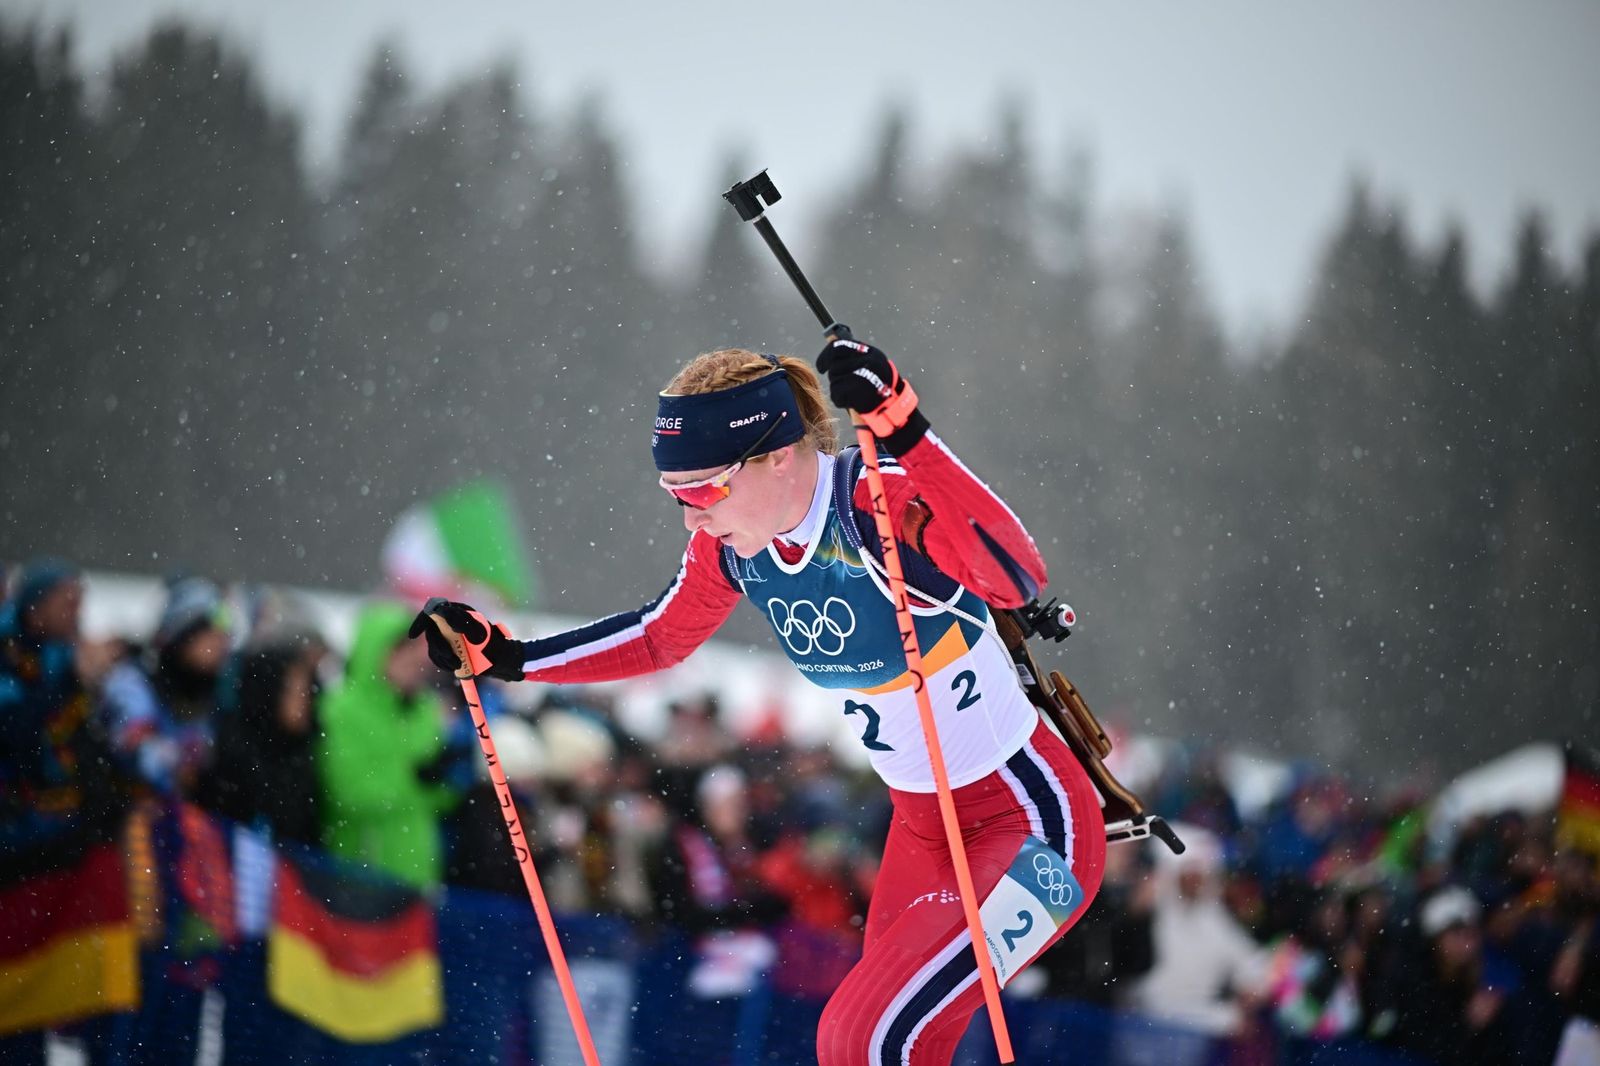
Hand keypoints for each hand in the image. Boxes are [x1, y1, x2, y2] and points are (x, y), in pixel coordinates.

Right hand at [407, 599, 523, 681]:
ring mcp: (449, 636)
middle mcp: (451, 623)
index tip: (414, 635)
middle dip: (439, 647)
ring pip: (433, 646)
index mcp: (458, 612)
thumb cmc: (494, 643)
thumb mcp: (481, 631)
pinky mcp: (449, 650)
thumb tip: (443, 613)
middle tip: (453, 659)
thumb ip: (462, 621)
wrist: (503, 660)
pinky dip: (444, 663)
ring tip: (459, 665)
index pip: (432, 610)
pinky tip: (455, 667)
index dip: (420, 621)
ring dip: (443, 658)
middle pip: (431, 631)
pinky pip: (438, 657)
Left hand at [816, 337, 928, 448]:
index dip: (825, 357)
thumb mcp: (869, 366)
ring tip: (853, 396)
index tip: (821, 368)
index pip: (839, 347)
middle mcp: (869, 360)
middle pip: (834, 367)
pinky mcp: (860, 390)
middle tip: (846, 386)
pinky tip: (853, 403)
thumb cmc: (878, 389)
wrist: (894, 410)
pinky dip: (841, 401)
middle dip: (836, 379)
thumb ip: (852, 356)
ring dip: (839, 391)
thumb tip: (830, 344)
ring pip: (834, 381)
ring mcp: (865, 375)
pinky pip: (836, 394)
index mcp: (870, 352)